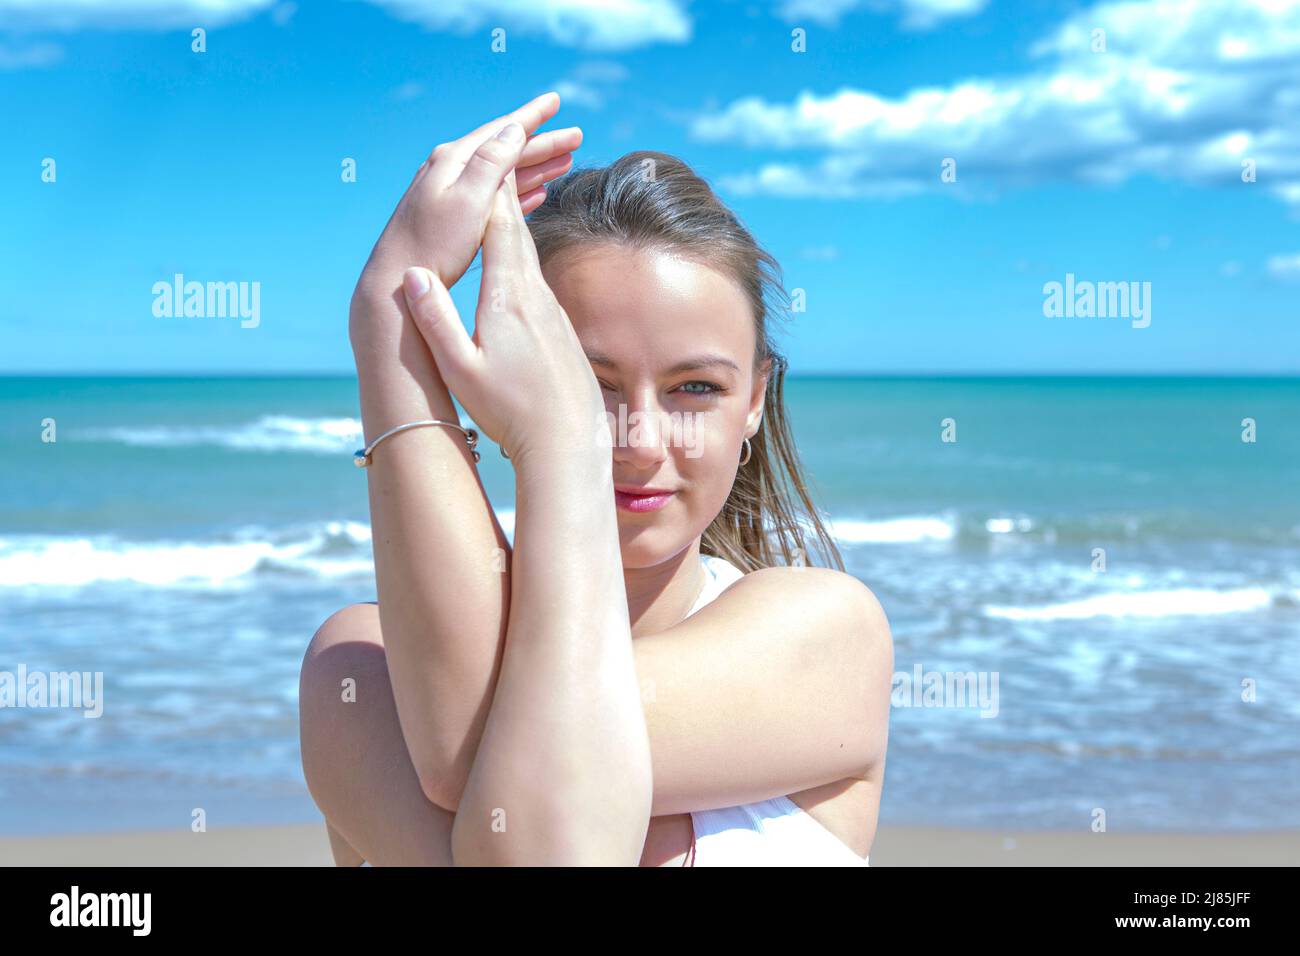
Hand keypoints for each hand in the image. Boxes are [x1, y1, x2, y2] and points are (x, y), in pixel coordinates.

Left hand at [349, 92, 580, 343]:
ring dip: (535, 167)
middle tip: (576, 137)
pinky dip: (518, 193)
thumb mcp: (468, 200)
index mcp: (454, 161)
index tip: (556, 101)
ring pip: (503, 174)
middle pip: (506, 150)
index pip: (501, 130)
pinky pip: (494, 197)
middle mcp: (451, 171)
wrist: (396, 281)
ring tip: (565, 163)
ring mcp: (451, 194)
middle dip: (542, 144)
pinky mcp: (453, 218)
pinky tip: (537, 195)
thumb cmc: (432, 244)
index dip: (532, 117)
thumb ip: (492, 163)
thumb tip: (513, 130)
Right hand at [398, 176, 603, 466]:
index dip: (487, 189)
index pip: (497, 229)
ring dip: (515, 224)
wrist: (568, 443)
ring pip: (531, 257)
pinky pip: (539, 281)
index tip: (481, 152)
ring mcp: (554, 313)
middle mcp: (536, 297)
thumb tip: (412, 273)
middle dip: (503, 193)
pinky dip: (524, 259)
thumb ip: (435, 319)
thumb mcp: (461, 369)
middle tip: (495, 153)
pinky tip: (518, 262)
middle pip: (519, 232)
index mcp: (508, 299)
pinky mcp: (562, 331)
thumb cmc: (511, 411)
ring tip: (503, 197)